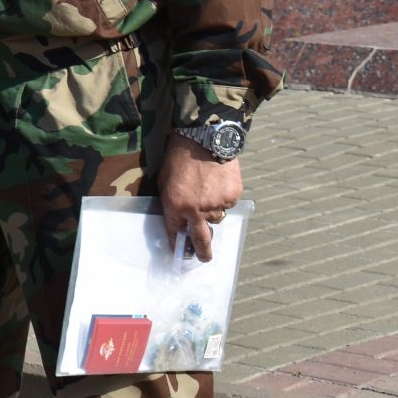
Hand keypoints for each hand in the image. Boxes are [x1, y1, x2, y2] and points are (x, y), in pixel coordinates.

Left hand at [157, 132, 242, 261]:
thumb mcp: (165, 180)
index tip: (180, 251)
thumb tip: (178, 218)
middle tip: (203, 259)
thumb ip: (172, 202)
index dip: (177, 242)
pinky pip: (227, 205)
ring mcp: (216, 205)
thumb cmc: (179, 157)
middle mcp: (196, 210)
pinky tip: (217, 182)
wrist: (204, 139)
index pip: (175, 231)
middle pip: (201, 240)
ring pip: (215, 218)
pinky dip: (223, 198)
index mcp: (175, 206)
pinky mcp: (232, 198)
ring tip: (207, 191)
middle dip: (202, 253)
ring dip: (211, 211)